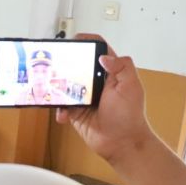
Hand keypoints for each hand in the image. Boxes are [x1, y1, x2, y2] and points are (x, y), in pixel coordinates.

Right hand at [54, 34, 155, 164]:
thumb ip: (122, 67)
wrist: (121, 143)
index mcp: (111, 73)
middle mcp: (96, 82)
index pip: (99, 50)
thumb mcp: (131, 87)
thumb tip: (104, 56)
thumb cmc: (129, 117)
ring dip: (58, 88)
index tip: (74, 40)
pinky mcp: (75, 111)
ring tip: (54, 91)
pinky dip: (59, 109)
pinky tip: (63, 115)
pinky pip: (61, 105)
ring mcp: (84, 97)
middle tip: (54, 64)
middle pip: (77, 66)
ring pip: (65, 85)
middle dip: (65, 65)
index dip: (87, 42)